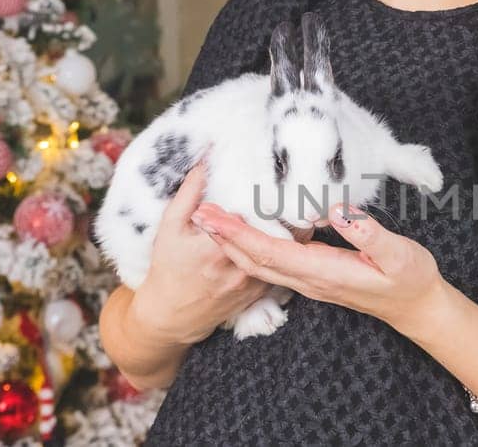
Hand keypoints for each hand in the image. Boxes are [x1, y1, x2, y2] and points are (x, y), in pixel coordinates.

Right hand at [126, 161, 307, 346]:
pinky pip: (280, 268)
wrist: (172, 315)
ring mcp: (250, 282)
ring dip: (295, 230)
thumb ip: (188, 194)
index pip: (248, 216)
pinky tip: (301, 232)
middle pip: (271, 232)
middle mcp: (237, 266)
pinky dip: (291, 250)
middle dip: (288, 211)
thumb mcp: (170, 228)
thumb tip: (205, 162)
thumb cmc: (168, 267)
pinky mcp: (258, 292)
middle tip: (303, 186)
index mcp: (215, 248)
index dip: (266, 197)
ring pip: (281, 251)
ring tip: (309, 205)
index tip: (279, 176)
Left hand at [194, 203, 449, 327]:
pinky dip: (252, 247)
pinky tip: (245, 232)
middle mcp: (309, 280)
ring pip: (260, 264)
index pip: (269, 252)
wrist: (417, 307)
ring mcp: (310, 281)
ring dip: (232, 243)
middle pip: (254, 260)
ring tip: (210, 219)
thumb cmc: (410, 279)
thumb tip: (336, 211)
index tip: (212, 215)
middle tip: (196, 211)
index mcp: (323, 272)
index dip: (237, 234)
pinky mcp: (315, 276)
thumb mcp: (399, 255)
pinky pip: (274, 263)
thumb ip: (369, 234)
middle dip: (222, 237)